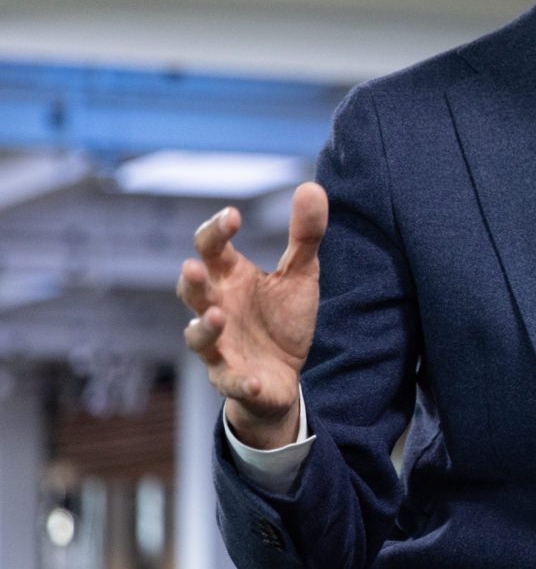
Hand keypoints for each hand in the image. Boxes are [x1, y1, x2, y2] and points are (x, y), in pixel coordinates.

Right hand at [177, 182, 326, 448]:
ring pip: (198, 337)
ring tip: (217, 315)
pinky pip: (231, 382)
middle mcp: (217, 308)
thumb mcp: (300, 274)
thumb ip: (305, 235)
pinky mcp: (233, 379)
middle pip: (193, 292)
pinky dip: (240, 381)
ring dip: (204, 327)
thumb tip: (311, 186)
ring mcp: (220, 346)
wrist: (283, 375)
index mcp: (230, 278)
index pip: (211, 249)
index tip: (233, 216)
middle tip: (193, 267)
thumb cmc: (281, 318)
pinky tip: (254, 380)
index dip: (216, 231)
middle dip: (191, 281)